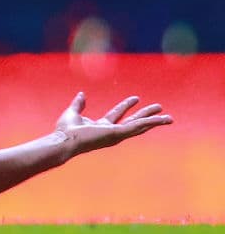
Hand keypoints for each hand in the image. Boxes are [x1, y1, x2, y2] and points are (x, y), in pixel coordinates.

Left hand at [56, 92, 172, 155]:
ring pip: (139, 126)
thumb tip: (82, 94)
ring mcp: (116, 134)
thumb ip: (78, 104)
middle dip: (145, 115)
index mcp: (102, 126)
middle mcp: (112, 132)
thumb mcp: (73, 112)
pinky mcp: (118, 134)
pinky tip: (162, 120)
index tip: (135, 98)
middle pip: (132, 121)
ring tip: (169, 117)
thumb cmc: (65, 130)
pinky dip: (150, 123)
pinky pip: (137, 127)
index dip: (126, 106)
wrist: (64, 140)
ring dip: (154, 121)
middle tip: (159, 108)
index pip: (117, 115)